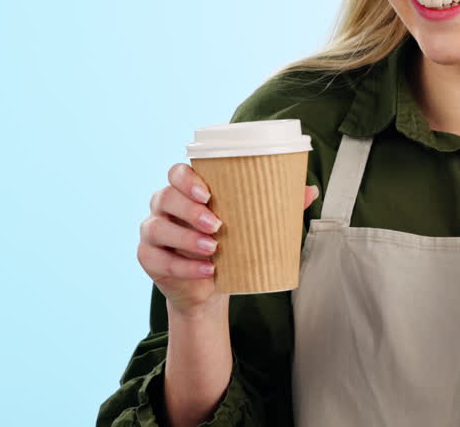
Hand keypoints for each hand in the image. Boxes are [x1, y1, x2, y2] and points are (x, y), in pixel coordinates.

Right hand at [138, 162, 319, 314]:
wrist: (210, 286)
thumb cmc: (230, 245)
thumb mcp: (250, 225)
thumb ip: (276, 205)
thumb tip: (310, 189)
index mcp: (185, 190)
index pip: (176, 173)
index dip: (187, 179)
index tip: (207, 193)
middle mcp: (163, 206)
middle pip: (165, 197)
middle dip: (190, 210)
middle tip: (217, 224)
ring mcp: (152, 232)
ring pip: (157, 227)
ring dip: (186, 238)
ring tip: (213, 249)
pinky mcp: (148, 258)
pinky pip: (157, 258)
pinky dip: (183, 266)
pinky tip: (206, 271)